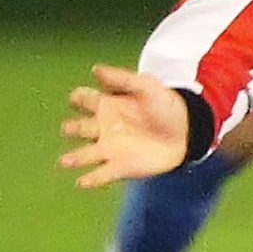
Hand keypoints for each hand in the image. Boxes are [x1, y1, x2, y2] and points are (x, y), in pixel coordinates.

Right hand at [60, 65, 191, 186]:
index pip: (84, 100)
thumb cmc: (167, 107)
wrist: (188, 132)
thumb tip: (95, 69)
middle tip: (68, 128)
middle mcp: (104, 128)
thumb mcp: (148, 87)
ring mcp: (110, 148)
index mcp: (108, 106)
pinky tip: (82, 181)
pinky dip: (91, 179)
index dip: (79, 97)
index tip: (78, 97)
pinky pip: (101, 175)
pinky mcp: (120, 166)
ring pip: (84, 155)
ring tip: (64, 161)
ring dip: (73, 158)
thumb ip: (123, 78)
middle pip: (79, 127)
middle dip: (72, 128)